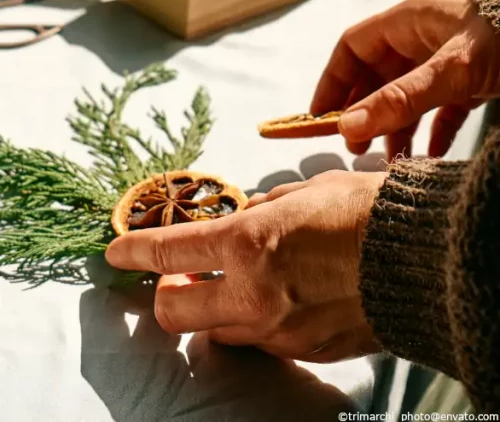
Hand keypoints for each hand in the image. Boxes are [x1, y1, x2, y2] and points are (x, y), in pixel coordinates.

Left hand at [105, 170, 387, 362]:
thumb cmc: (369, 213)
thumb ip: (261, 210)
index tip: (114, 252)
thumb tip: (243, 215)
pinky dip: (253, 323)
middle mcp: (253, 293)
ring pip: (215, 333)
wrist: (430, 260)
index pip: (166, 253)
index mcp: (247, 243)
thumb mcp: (304, 193)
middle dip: (165, 296)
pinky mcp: (303, 351)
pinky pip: (260, 342)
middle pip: (173, 312)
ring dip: (211, 312)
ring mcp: (277, 329)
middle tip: (177, 279)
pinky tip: (277, 301)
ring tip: (234, 288)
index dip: (132, 251)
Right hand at [311, 0, 499, 158]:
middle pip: (376, 77)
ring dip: (395, 128)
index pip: (352, 49)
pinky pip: (441, 110)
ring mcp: (449, 60)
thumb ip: (400, 100)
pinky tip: (428, 158)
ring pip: (406, 96)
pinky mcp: (475, 81)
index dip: (332, 82)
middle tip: (354, 148)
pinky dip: (432, 134)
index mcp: (410, 21)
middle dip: (363, 113)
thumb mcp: (453, 71)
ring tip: (388, 159)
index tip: (321, 118)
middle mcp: (424, 38)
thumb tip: (347, 127)